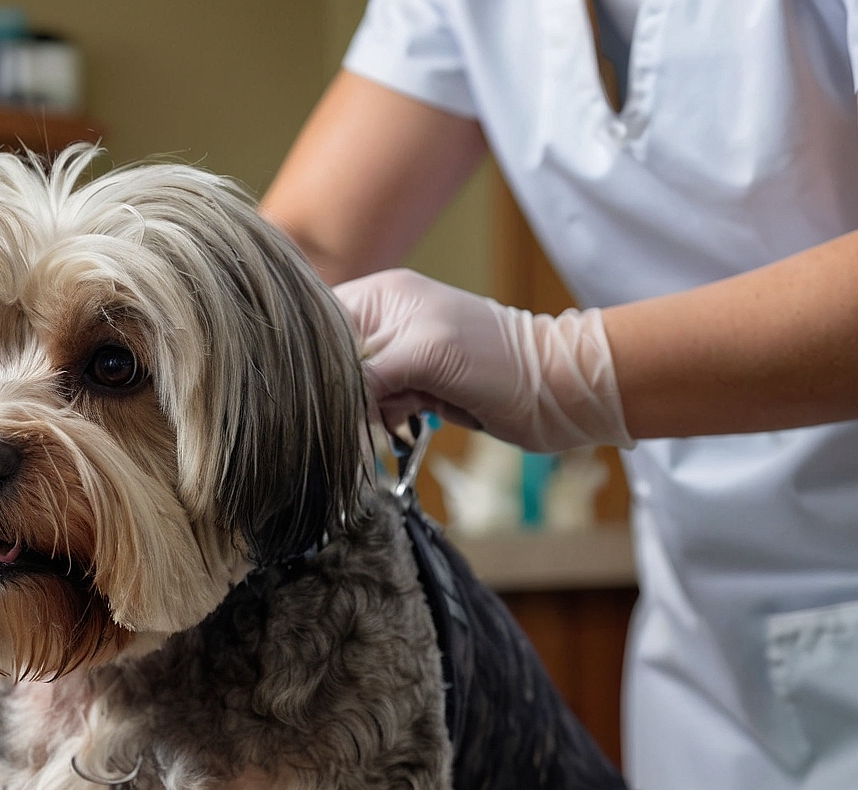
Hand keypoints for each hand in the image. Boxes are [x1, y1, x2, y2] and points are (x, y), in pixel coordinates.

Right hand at [335, 269, 634, 451]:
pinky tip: (403, 424)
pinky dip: (382, 423)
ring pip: (353, 390)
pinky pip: (376, 409)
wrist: (551, 393)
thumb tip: (325, 400)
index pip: (320, 322)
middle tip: (357, 409)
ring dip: (363, 411)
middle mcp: (385, 323)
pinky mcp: (415, 389)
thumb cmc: (495, 361)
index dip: (310, 357)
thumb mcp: (422, 355)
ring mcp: (401, 358)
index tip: (306, 390)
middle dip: (340, 390)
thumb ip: (367, 373)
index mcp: (382, 296)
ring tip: (394, 414)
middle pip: (333, 361)